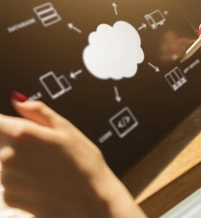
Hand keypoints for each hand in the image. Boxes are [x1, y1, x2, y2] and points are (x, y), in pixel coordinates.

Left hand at [0, 93, 145, 217]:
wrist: (90, 201)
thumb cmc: (83, 162)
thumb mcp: (67, 128)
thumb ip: (38, 111)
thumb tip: (17, 100)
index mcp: (23, 135)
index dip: (6, 121)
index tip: (21, 126)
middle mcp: (7, 157)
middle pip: (3, 140)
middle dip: (18, 140)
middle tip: (46, 146)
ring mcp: (7, 180)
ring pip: (6, 160)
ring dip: (20, 159)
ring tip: (48, 164)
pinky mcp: (10, 198)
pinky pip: (9, 180)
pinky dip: (22, 177)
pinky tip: (44, 179)